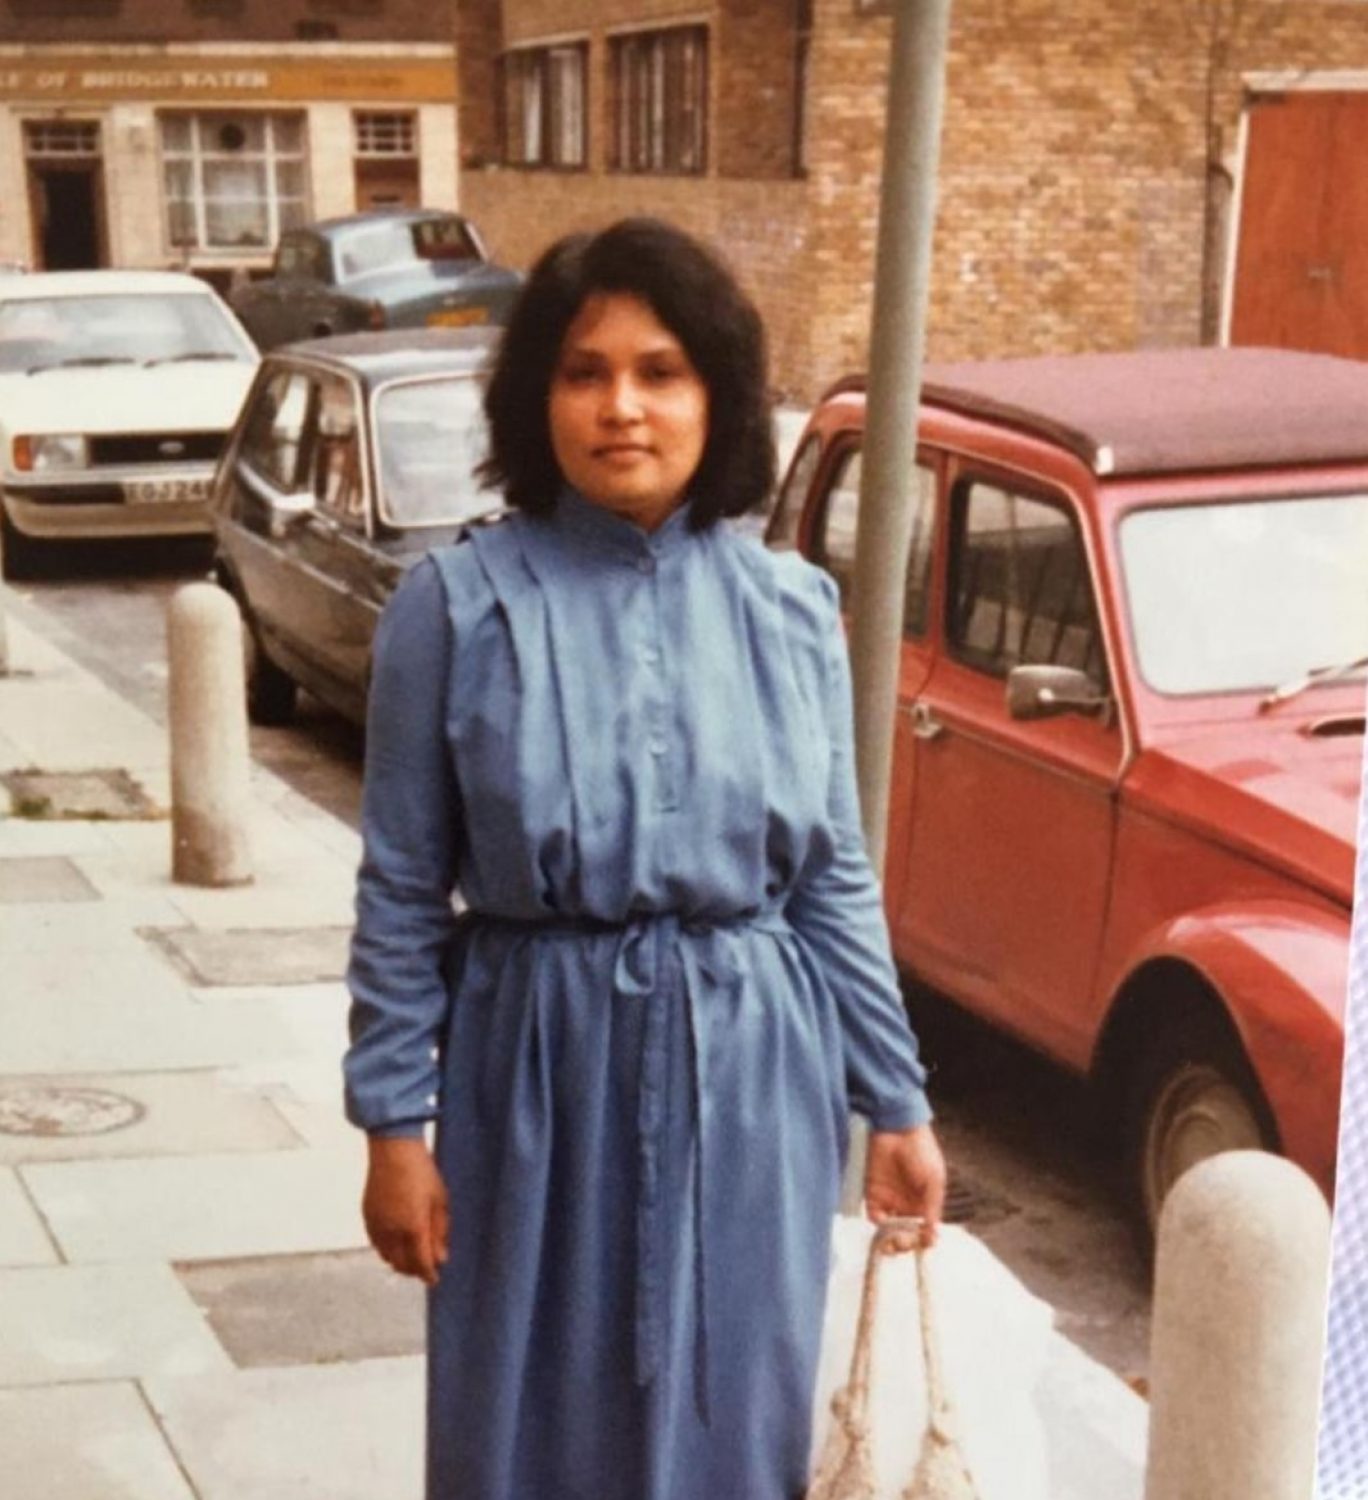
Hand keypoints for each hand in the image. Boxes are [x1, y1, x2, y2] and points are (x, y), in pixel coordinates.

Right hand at [363, 1136, 448, 1285]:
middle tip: (424, 1268)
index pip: (421, 1263)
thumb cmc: (422, 1171)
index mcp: (413, 1226)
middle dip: (414, 1270)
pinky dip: (386, 1250)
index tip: (434, 1280)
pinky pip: (375, 1244)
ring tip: (411, 1257)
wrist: (393, 1149)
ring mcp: (376, 1224)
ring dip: (399, 1262)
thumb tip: (441, 1258)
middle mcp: (392, 1230)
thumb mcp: (440, 1200)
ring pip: (386, 1256)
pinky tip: (395, 1244)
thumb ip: (440, 1231)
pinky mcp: (367, 1216)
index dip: (428, 1275)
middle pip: (401, 1265)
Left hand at [865, 1122, 946, 1248]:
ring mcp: (890, 1200)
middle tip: (905, 1243)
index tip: (923, 1244)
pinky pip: (875, 1216)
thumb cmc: (921, 1150)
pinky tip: (885, 1226)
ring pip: (890, 1230)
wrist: (897, 1128)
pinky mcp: (873, 1194)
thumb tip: (933, 1234)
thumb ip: (932, 1207)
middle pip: (906, 1234)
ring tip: (893, 1242)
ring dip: (891, 1240)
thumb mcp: (934, 1180)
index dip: (923, 1240)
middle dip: (906, 1243)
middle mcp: (907, 1204)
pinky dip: (879, 1225)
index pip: (924, 1230)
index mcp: (925, 1202)